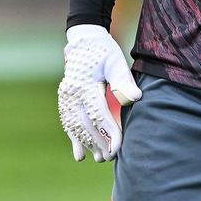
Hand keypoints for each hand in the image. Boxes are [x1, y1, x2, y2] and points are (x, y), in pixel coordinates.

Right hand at [58, 24, 141, 162]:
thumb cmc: (103, 51)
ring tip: (99, 159)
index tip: (118, 147)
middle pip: (85, 124)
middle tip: (111, 158)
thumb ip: (123, 80)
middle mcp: (71, 93)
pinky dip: (74, 139)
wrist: (84, 41)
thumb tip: (136, 98)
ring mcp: (65, 97)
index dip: (108, 132)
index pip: (97, 113)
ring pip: (75, 127)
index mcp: (84, 84)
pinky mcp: (65, 100)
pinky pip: (68, 123)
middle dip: (98, 143)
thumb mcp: (115, 61)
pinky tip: (80, 154)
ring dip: (86, 145)